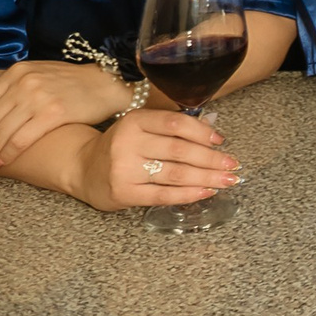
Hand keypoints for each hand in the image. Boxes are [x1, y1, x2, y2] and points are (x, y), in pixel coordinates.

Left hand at [0, 61, 129, 176]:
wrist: (106, 83)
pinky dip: (7, 154)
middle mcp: (24, 82)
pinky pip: (21, 139)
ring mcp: (38, 97)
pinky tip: (1, 164)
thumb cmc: (69, 83)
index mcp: (16, 72)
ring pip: (1, 133)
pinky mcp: (53, 113)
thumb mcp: (32, 76)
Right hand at [73, 108, 236, 211]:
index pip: (175, 123)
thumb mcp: (142, 127)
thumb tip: (212, 130)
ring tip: (227, 180)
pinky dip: (188, 194)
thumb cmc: (122, 146)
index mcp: (135, 120)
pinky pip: (163, 194)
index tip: (221, 141)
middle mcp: (128, 142)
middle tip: (232, 165)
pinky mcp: (124, 192)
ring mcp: (124, 168)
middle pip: (179, 150)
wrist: (83, 168)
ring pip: (175, 173)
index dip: (202, 132)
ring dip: (206, 178)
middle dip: (211, 159)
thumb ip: (172, 127)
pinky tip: (205, 192)